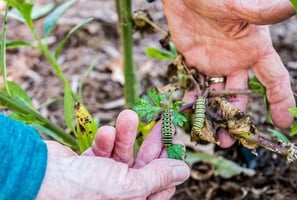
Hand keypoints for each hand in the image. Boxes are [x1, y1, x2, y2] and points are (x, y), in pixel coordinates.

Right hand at [37, 110, 189, 199]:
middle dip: (151, 143)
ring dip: (126, 133)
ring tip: (130, 115)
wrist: (40, 179)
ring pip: (123, 152)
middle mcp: (119, 192)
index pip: (160, 185)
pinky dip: (106, 139)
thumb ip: (157, 177)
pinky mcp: (89, 163)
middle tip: (162, 122)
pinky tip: (105, 132)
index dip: (169, 164)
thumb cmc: (83, 191)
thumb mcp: (129, 186)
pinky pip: (104, 148)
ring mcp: (103, 178)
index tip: (175, 142)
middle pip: (144, 166)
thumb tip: (183, 171)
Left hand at [162, 0, 295, 146]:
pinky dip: (194, 100)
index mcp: (254, 50)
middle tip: (229, 139)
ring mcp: (216, 64)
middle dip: (236, 118)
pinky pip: (197, 86)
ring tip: (208, 134)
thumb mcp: (237, 7)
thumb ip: (260, 13)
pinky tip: (189, 112)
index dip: (280, 100)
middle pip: (241, 96)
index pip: (274, 79)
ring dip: (214, 115)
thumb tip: (292, 4)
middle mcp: (237, 61)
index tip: (282, 122)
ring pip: (218, 96)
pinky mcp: (196, 63)